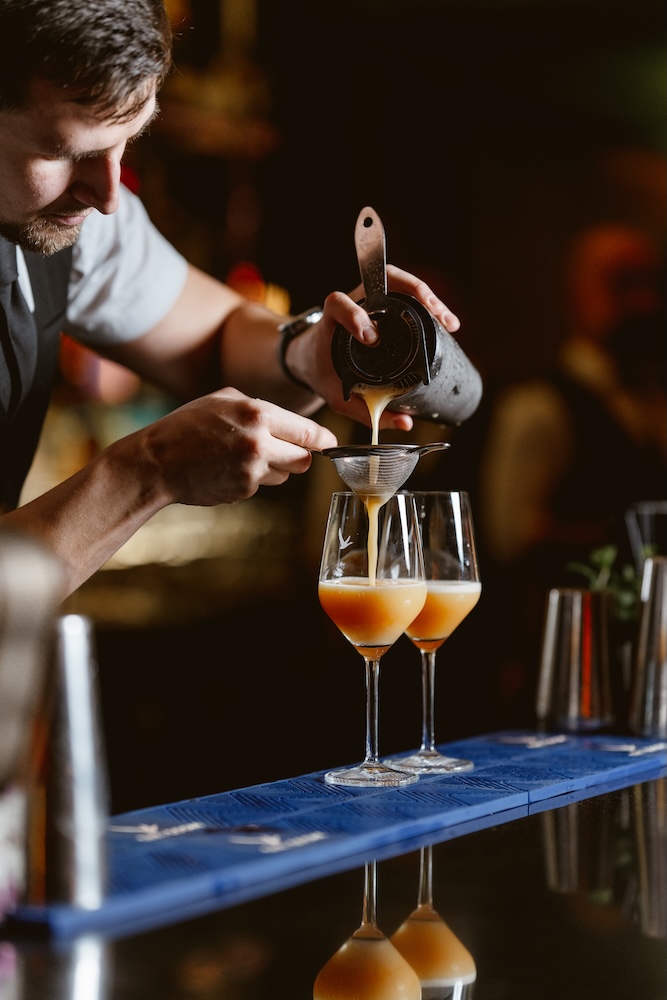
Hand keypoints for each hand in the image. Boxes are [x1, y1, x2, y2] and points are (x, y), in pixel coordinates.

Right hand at [138, 387, 337, 506]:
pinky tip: (226, 468)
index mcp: (258, 414)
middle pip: (304, 460)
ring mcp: (251, 471)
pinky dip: (251, 479)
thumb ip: (261, 407)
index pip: (308, 433)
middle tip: (285, 451)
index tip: (329, 444)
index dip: (322, 441)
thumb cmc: (188, 425)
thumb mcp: (223, 399)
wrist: (156, 461)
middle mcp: (259, 443)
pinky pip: (261, 485)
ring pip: (284, 474)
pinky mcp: (243, 491)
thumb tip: (293, 425)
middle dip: (299, 457)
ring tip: (240, 456)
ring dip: (273, 468)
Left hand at [286, 264, 460, 430]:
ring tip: (448, 322)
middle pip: (381, 280)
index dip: (354, 315)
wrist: (313, 360)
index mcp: (330, 323)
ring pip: (399, 282)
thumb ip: (367, 412)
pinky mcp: (382, 304)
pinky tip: (444, 321)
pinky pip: (406, 293)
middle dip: (413, 293)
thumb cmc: (324, 375)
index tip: (371, 339)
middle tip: (436, 317)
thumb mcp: (339, 398)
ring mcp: (369, 300)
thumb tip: (406, 422)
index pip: (338, 304)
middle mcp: (352, 303)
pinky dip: (428, 302)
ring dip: (428, 296)